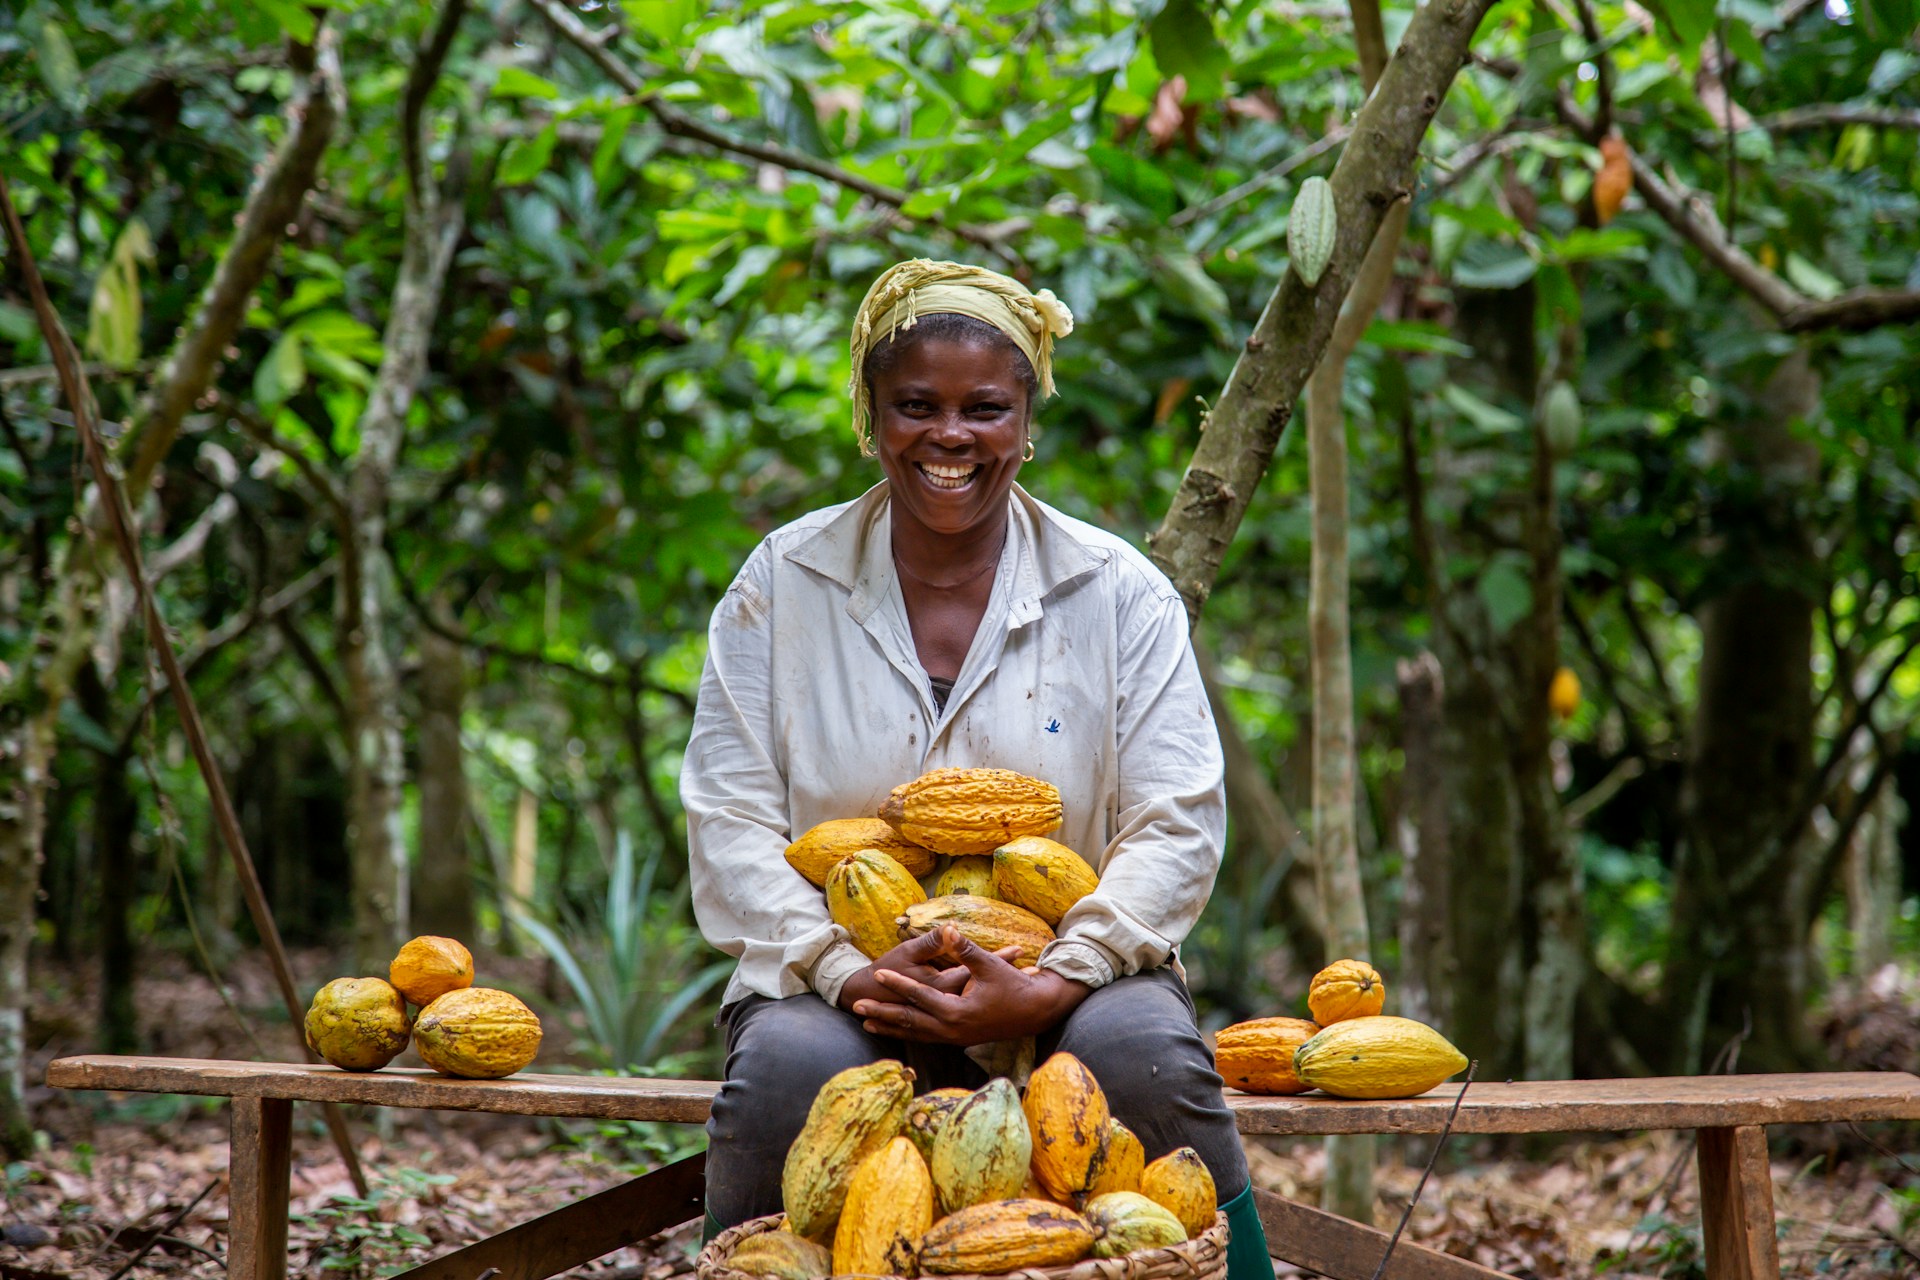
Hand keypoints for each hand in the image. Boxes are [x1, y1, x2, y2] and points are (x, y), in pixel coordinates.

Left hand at [852, 926, 1091, 1044]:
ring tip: (867, 1022)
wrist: (1036, 1013)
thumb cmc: (1015, 986)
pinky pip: (926, 1038)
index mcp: (958, 1012)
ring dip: (891, 1026)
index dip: (898, 983)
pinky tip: (896, 1030)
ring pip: (915, 1033)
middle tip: (856, 1006)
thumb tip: (948, 929)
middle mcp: (952, 1029)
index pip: (920, 996)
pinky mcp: (958, 1039)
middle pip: (909, 1021)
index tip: (878, 973)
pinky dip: (908, 1033)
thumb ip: (966, 949)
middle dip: (882, 1013)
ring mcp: (955, 1038)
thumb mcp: (990, 966)